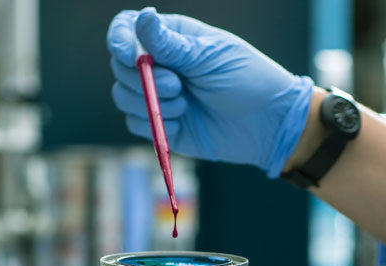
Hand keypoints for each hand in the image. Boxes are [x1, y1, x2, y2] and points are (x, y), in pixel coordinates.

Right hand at [107, 7, 312, 177]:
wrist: (266, 124)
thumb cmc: (246, 79)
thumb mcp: (210, 56)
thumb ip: (172, 44)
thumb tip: (142, 17)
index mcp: (170, 39)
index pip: (126, 31)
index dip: (120, 41)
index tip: (130, 56)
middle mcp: (159, 67)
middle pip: (119, 68)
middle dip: (142, 80)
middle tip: (177, 86)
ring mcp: (158, 98)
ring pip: (123, 98)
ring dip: (151, 104)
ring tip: (185, 106)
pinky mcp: (162, 126)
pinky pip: (135, 124)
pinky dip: (154, 126)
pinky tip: (181, 124)